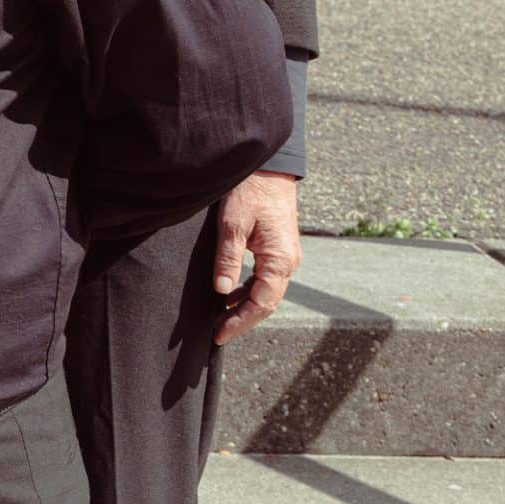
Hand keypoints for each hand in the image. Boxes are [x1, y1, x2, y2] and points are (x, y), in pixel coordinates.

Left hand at [211, 171, 302, 344]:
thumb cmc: (250, 192)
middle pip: (266, 302)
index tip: (219, 335)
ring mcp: (285, 255)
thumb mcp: (232, 225)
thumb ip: (228, 259)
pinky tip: (230, 293)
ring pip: (266, 291)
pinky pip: (265, 278)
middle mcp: (287, 261)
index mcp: (279, 260)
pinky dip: (248, 290)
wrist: (268, 167)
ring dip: (244, 306)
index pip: (261, 303)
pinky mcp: (277, 248)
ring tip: (219, 318)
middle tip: (217, 333)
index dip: (240, 322)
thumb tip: (222, 291)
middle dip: (242, 319)